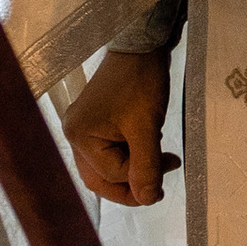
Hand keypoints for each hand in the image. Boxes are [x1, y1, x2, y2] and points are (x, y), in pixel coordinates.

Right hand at [67, 49, 173, 206]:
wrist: (142, 45)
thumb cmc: (141, 82)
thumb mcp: (146, 127)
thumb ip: (146, 166)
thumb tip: (148, 200)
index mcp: (80, 135)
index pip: (112, 174)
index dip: (142, 178)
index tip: (172, 165)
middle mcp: (74, 134)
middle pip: (100, 177)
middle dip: (132, 183)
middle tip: (160, 186)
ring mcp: (83, 128)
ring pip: (105, 167)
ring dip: (133, 170)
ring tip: (160, 161)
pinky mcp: (95, 122)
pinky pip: (109, 151)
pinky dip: (130, 155)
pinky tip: (149, 149)